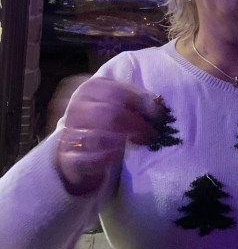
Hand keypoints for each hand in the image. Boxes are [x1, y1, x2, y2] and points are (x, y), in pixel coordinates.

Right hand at [54, 77, 161, 195]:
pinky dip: (106, 158)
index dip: (141, 103)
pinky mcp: (67, 157)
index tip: (159, 114)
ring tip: (138, 142)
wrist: (78, 147)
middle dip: (136, 125)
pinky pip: (88, 159)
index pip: (117, 92)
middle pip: (109, 114)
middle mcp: (76, 108)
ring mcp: (69, 132)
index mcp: (90, 89)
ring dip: (122, 142)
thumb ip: (136, 100)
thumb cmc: (106, 119)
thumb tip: (158, 107)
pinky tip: (117, 156)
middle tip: (152, 133)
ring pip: (96, 138)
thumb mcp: (119, 102)